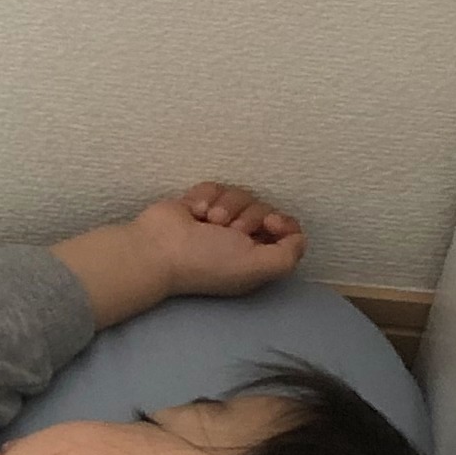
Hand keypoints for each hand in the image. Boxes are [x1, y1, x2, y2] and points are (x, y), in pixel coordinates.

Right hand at [56, 183, 308, 324]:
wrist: (159, 247)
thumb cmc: (206, 261)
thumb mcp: (257, 267)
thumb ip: (289, 255)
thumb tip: (296, 237)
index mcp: (255, 259)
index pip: (287, 232)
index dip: (283, 223)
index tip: (270, 223)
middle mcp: (239, 241)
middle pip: (264, 210)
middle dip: (248, 215)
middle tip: (229, 230)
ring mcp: (218, 222)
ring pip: (241, 195)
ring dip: (225, 205)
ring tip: (207, 220)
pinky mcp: (200, 204)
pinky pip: (216, 187)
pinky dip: (205, 196)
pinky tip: (193, 212)